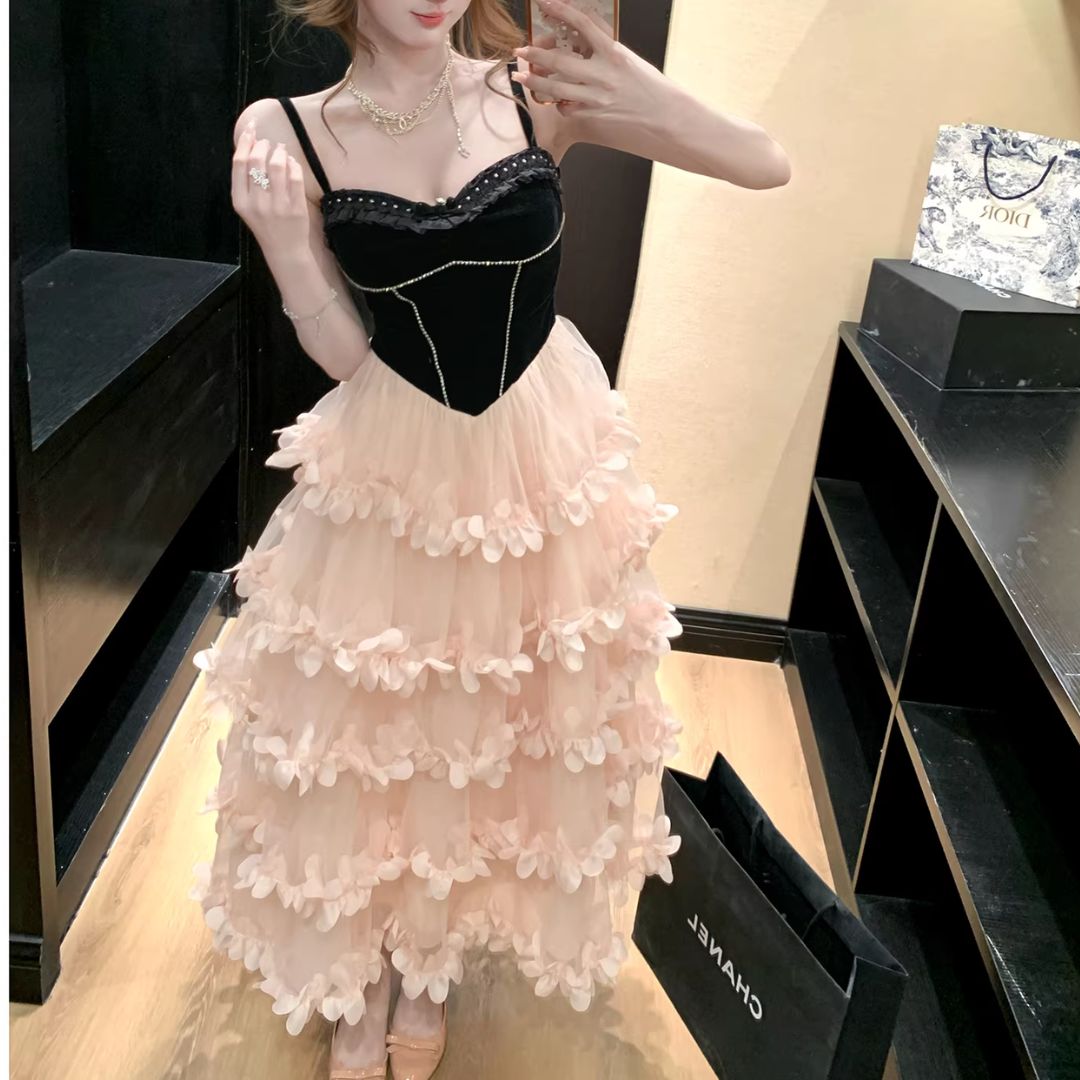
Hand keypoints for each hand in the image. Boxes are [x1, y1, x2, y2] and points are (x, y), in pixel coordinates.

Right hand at [231, 120, 311, 257]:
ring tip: (281, 150)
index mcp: (240, 201)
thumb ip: (246, 180)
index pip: (239, 163)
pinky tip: (291, 163)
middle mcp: (256, 203)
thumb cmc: (265, 225)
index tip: (251, 129)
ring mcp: (277, 206)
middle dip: (263, 145)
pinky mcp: (296, 208)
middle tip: (268, 143)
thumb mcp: (247, 206)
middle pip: (257, 160)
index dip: (245, 141)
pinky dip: (293, 164)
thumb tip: (251, 145)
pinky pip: (295, 177)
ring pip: (276, 165)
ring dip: (279, 152)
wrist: (284, 251)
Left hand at [513, 0, 651, 118]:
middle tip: (521, 50)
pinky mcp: (594, 116)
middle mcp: (603, 74)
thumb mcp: (628, 60)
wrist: (667, 118)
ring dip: (535, 81)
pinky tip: (554, 99)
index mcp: (614, 53)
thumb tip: (580, 34)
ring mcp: (597, 97)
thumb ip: (604, 47)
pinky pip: (567, 107)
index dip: (561, 10)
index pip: (583, 24)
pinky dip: (559, 102)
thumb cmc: (650, 88)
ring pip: (556, 87)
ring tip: (522, 77)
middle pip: (560, 59)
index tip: (545, 3)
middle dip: (535, 53)